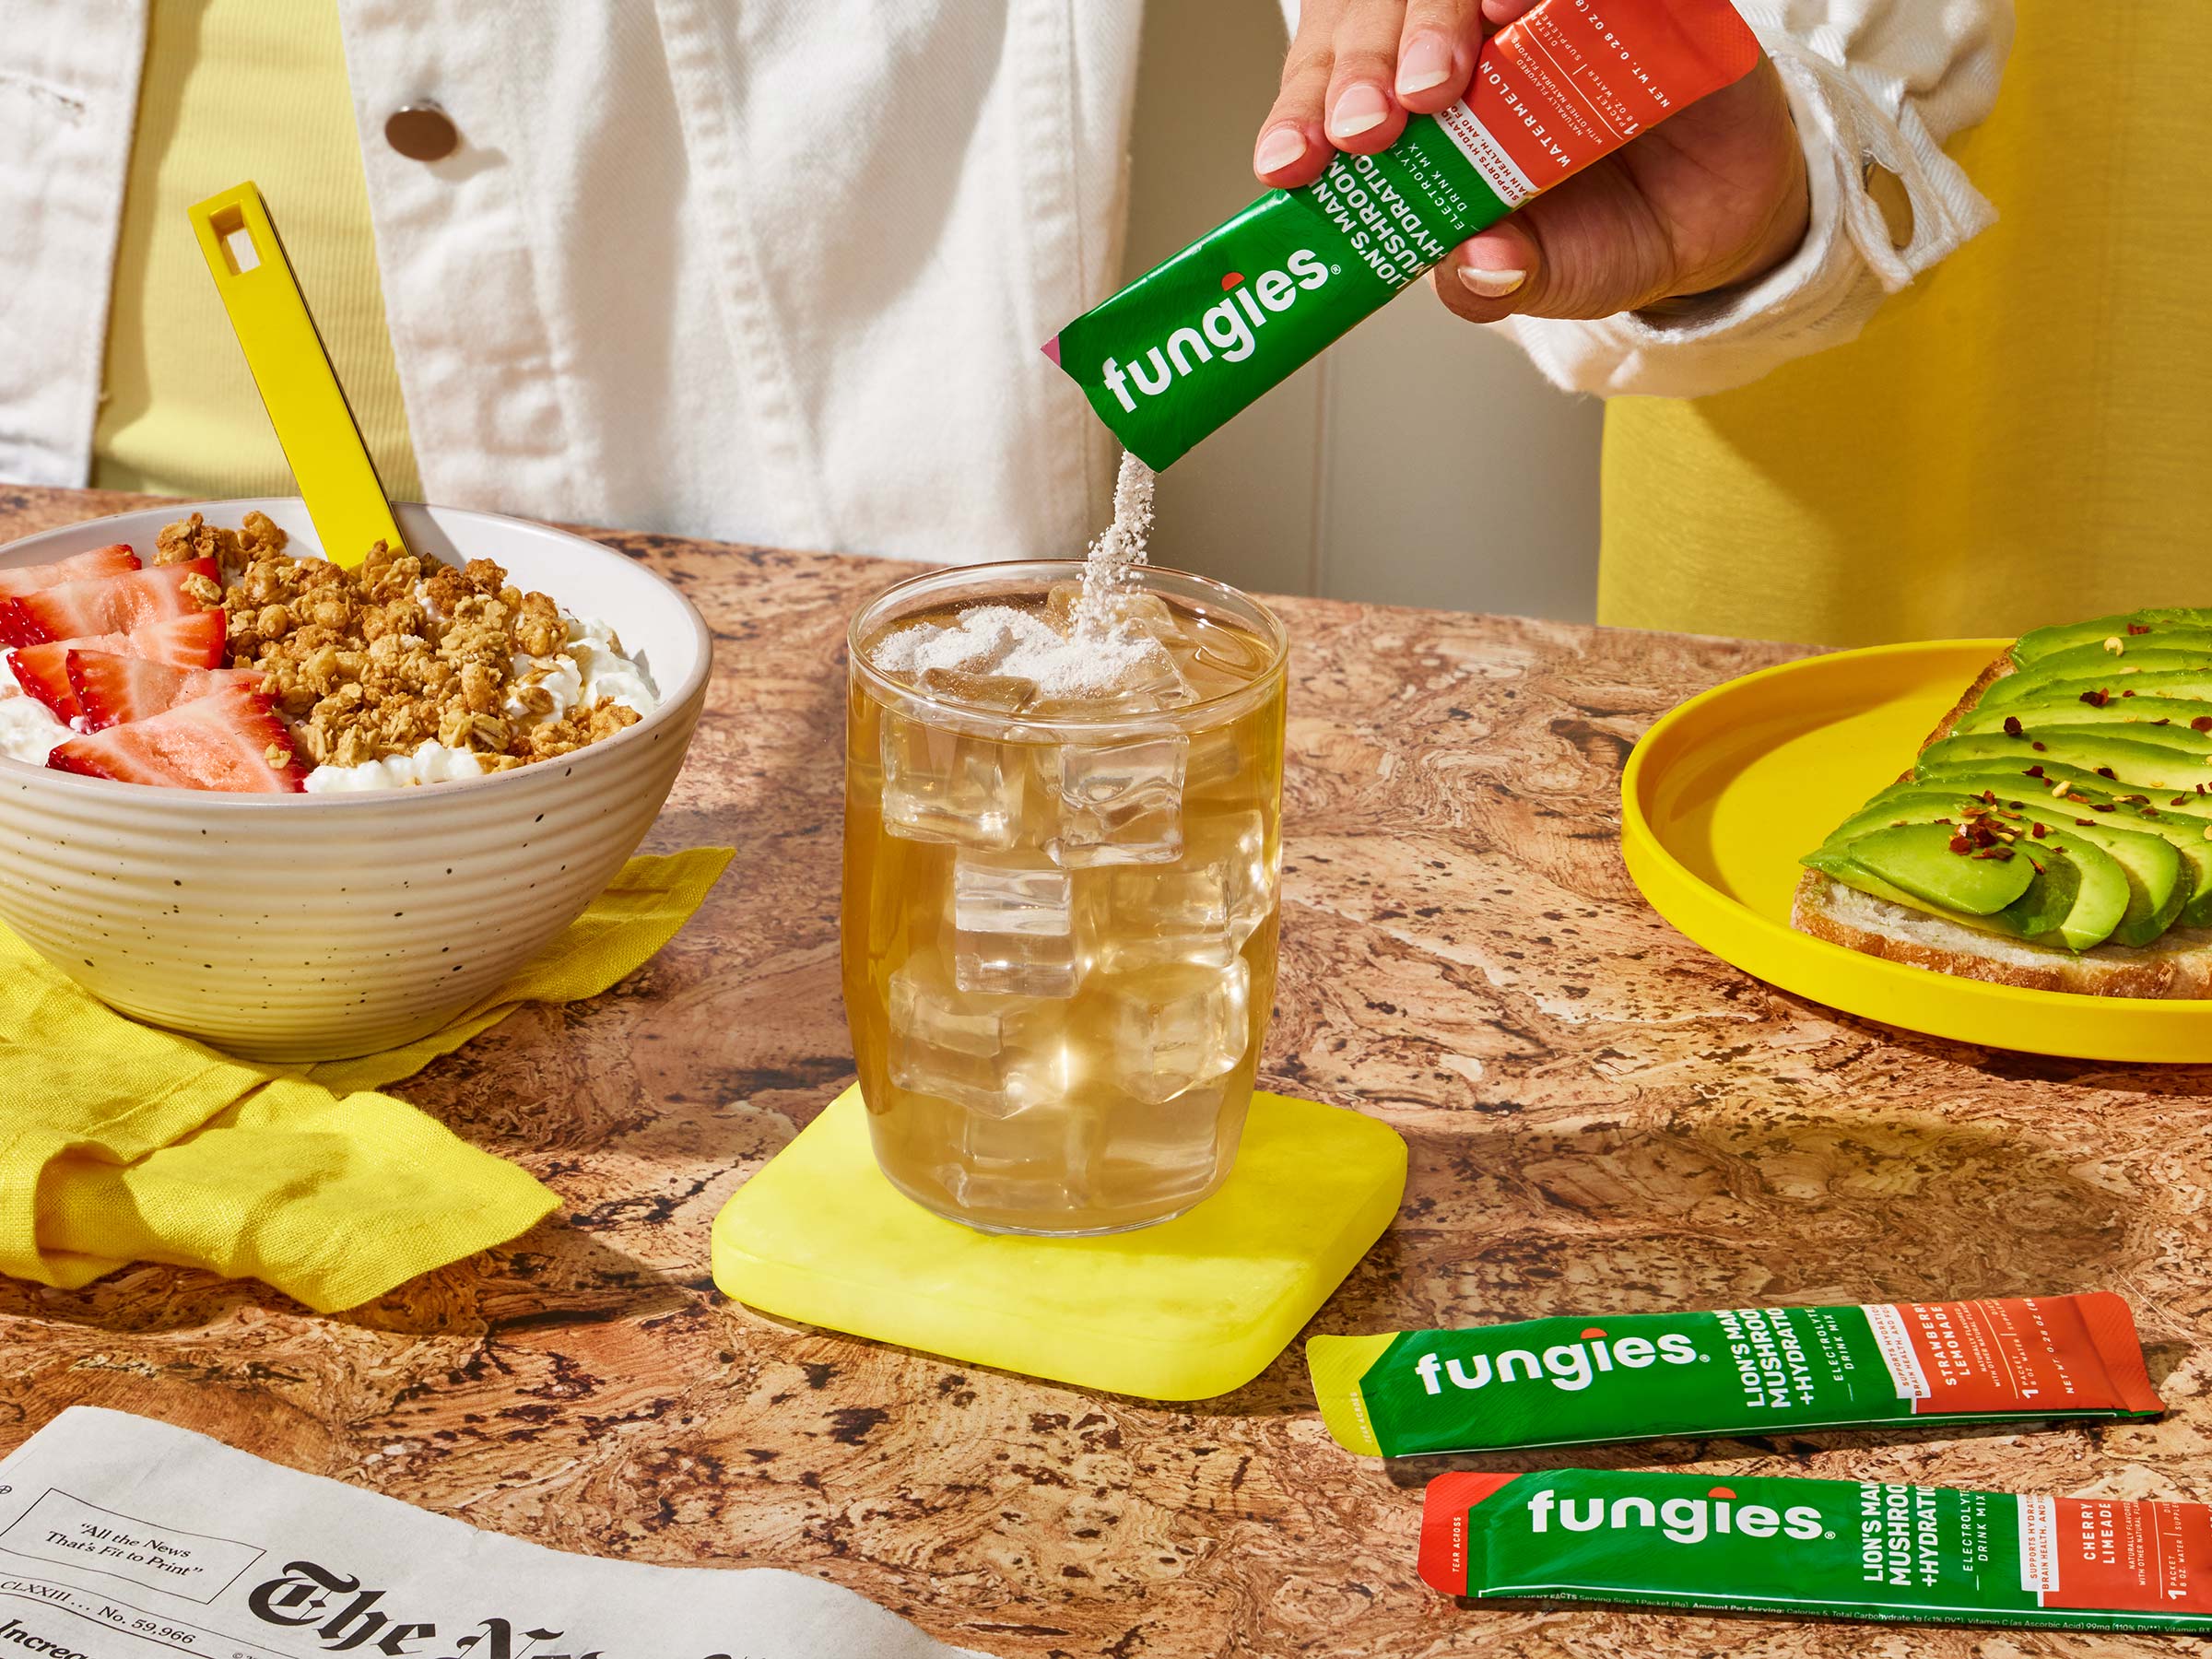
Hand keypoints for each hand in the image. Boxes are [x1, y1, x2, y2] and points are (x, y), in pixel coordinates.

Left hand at [1253, 0, 1810, 322]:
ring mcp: (1544, 4)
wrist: (1719, 216)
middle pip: (1386, 10)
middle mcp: (1468, 37)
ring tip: (1445, 70)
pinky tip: (1521, 5)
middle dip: (1368, 65)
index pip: (1335, 82)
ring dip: (1440, 11)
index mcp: (1417, 103)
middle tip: (1375, 122)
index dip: (1304, 113)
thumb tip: (1472, 267)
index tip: (1293, 164)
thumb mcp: (1546, 276)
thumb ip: (1495, 279)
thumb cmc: (1604, 233)